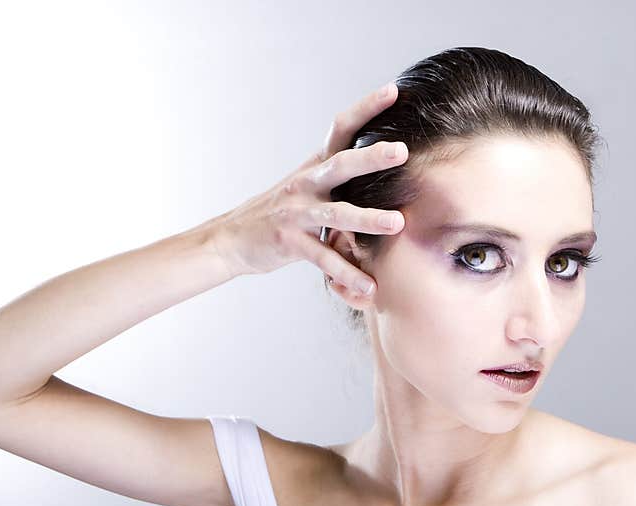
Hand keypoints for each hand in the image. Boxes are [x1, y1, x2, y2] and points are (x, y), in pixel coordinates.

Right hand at [210, 81, 407, 298]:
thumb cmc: (283, 212)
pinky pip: (323, 258)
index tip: (394, 90)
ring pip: (336, 213)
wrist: (234, 238)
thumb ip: (340, 173)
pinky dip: (346, 272)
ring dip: (367, 219)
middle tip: (401, 151)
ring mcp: (297, 212)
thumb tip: (382, 157)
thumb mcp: (309, 185)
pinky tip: (368, 285)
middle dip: (371, 157)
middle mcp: (306, 183)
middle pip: (341, 164)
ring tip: (397, 223)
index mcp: (316, 166)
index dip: (366, 108)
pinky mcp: (289, 241)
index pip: (342, 129)